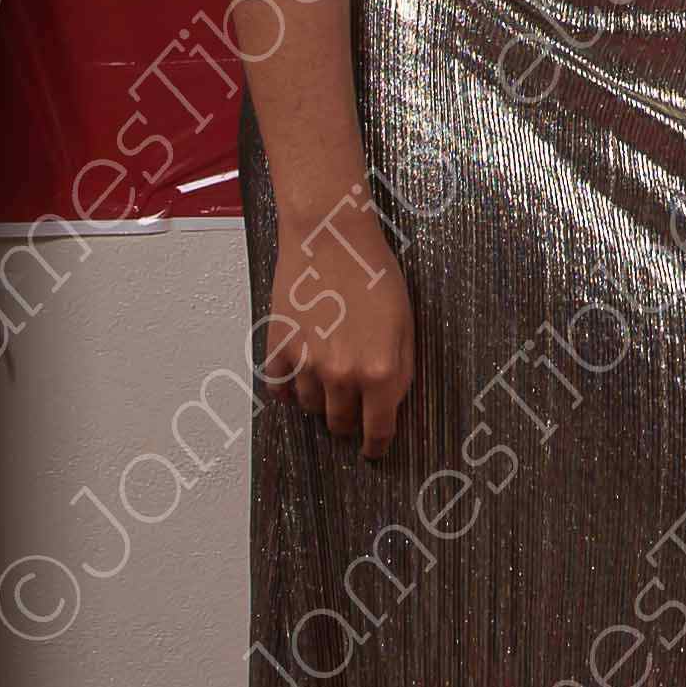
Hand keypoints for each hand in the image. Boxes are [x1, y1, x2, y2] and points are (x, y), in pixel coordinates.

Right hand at [263, 181, 415, 450]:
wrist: (331, 237)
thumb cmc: (374, 272)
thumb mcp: (406, 323)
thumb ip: (401, 369)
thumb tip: (390, 404)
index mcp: (382, 372)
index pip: (378, 429)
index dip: (376, 445)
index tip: (372, 450)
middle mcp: (343, 376)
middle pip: (340, 423)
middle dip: (348, 420)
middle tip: (352, 405)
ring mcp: (307, 365)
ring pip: (310, 407)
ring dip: (320, 399)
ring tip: (328, 372)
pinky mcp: (279, 348)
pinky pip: (280, 387)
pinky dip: (289, 385)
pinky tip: (299, 370)